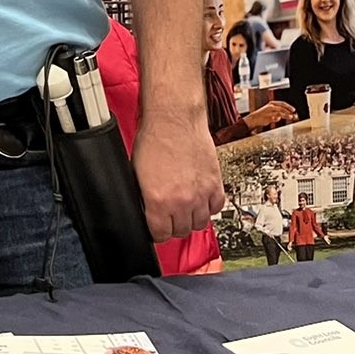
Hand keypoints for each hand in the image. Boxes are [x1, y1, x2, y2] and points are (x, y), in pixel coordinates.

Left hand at [131, 112, 223, 241]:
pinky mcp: (215, 184)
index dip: (156, 232)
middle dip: (173, 225)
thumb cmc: (154, 139)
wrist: (174, 118)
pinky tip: (199, 198)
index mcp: (158, 200)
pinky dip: (209, 206)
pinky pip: (216, 208)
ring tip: (185, 207)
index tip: (156, 227)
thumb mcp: (137, 173)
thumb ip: (144, 197)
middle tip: (169, 215)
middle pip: (181, 232)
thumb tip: (146, 211)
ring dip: (192, 218)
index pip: (160, 235)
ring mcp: (201, 194)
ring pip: (200, 224)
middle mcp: (182, 201)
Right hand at [244, 101, 297, 131]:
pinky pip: (274, 118)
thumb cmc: (263, 115)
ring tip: (290, 117)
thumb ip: (279, 113)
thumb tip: (288, 115)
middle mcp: (271, 106)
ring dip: (286, 115)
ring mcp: (269, 112)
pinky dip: (277, 119)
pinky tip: (277, 119)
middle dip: (288, 111)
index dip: (289, 106)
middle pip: (282, 107)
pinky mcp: (267, 117)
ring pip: (279, 112)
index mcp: (272, 103)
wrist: (254, 118)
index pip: (282, 103)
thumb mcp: (272, 112)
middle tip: (293, 114)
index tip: (294, 110)